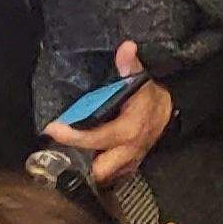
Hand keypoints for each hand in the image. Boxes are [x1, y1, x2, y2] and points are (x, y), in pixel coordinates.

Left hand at [43, 40, 176, 184]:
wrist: (170, 112)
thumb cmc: (151, 96)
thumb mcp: (142, 79)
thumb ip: (130, 65)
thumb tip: (126, 47)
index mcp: (128, 129)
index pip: (96, 138)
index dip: (72, 136)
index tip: (52, 128)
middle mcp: (128, 150)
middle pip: (98, 170)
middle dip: (80, 164)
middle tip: (61, 149)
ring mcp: (130, 162)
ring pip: (104, 176)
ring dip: (88, 168)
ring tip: (71, 154)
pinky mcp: (130, 167)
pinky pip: (111, 176)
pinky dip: (98, 170)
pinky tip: (87, 159)